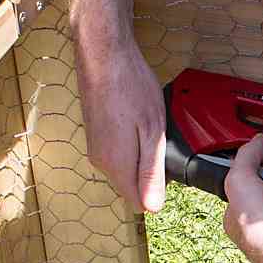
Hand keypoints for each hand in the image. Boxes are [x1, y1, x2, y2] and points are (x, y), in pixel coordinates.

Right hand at [74, 33, 165, 212]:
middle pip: (132, 185)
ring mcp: (95, 148)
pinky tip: (136, 118)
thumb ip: (151, 172)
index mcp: (117, 165)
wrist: (104, 55)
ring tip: (148, 124)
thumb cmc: (131, 87)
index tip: (167, 166)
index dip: (158, 190)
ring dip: (140, 154)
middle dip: (150, 171)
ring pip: (125, 167)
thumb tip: (153, 208)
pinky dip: (130, 141)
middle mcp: (101, 162)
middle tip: (162, 138)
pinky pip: (117, 151)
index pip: (139, 203)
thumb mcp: (152, 132)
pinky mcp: (95, 134)